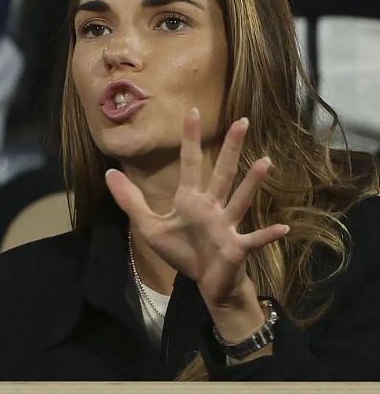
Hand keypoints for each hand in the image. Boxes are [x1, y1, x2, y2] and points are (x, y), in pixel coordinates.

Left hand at [105, 109, 286, 329]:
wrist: (204, 282)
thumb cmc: (182, 251)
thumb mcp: (149, 226)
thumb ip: (130, 200)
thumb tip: (109, 172)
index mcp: (191, 200)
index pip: (190, 163)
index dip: (190, 139)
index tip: (192, 111)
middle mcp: (212, 207)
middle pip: (222, 173)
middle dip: (230, 148)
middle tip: (242, 120)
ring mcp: (227, 225)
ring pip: (240, 199)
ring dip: (253, 182)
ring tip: (265, 161)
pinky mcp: (237, 247)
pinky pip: (254, 239)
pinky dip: (268, 235)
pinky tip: (283, 228)